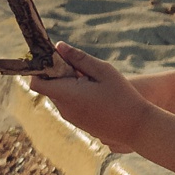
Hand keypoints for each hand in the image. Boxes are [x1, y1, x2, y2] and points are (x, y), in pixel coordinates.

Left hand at [30, 42, 151, 151]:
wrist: (137, 127)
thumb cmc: (123, 96)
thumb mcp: (103, 71)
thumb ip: (79, 58)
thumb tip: (58, 46)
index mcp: (67, 94)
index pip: (36, 82)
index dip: (41, 69)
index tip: (57, 59)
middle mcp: (64, 109)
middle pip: (49, 86)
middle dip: (59, 74)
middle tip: (81, 68)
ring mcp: (71, 118)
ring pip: (59, 95)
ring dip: (68, 84)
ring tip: (92, 81)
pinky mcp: (79, 123)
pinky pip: (69, 104)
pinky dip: (75, 95)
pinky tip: (96, 92)